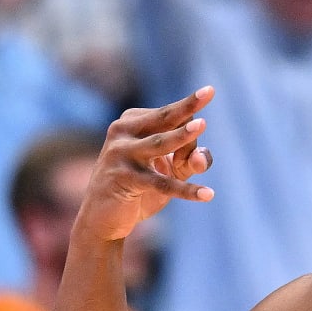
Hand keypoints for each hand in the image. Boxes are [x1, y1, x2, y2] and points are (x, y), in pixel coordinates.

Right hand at [79, 88, 216, 241]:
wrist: (102, 219)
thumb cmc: (136, 189)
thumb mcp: (165, 172)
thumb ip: (187, 163)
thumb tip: (200, 159)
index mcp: (131, 122)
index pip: (168, 118)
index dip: (189, 134)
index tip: (192, 155)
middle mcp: (122, 132)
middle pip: (163, 118)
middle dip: (187, 106)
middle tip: (209, 91)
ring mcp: (120, 153)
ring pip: (159, 144)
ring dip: (181, 136)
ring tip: (201, 125)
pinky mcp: (123, 178)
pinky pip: (161, 183)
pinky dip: (185, 190)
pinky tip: (207, 194)